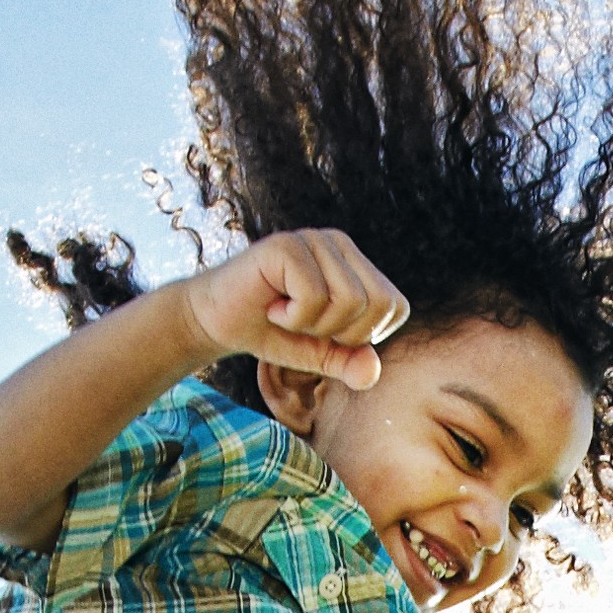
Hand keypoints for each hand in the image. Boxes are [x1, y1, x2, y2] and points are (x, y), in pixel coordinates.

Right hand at [179, 230, 407, 394]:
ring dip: (313, 325)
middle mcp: (340, 244)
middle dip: (341, 333)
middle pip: (377, 305)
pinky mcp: (286, 245)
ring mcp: (313, 240)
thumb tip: (372, 372)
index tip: (327, 331)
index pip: (396, 307)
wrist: (217, 322)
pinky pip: (314, 297)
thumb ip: (351, 363)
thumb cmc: (273, 333)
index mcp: (357, 264)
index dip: (365, 335)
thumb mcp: (321, 355)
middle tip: (305, 323)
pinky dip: (292, 318)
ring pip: (349, 301)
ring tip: (287, 314)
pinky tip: (272, 307)